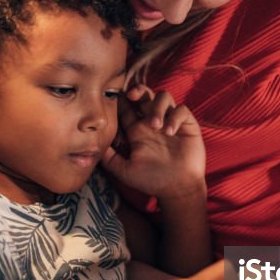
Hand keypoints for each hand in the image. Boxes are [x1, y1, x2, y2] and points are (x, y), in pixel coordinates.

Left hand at [101, 85, 205, 200]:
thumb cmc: (151, 181)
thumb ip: (108, 157)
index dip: (122, 99)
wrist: (178, 189)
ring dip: (157, 106)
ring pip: (163, 97)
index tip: (116, 97)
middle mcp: (152, 122)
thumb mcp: (124, 170)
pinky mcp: (187, 124)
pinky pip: (181, 109)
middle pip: (145, 95)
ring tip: (155, 126)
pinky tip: (170, 132)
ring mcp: (170, 121)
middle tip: (132, 95)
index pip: (127, 107)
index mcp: (137, 130)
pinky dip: (174, 116)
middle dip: (138, 90)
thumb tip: (92, 144)